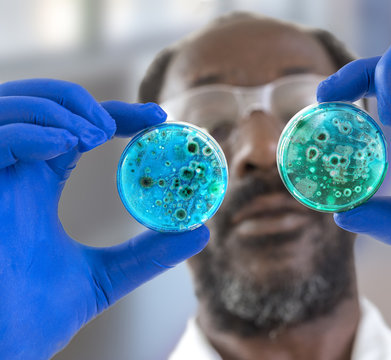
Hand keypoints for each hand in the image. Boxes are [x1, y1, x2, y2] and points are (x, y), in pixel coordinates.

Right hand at [0, 79, 208, 358]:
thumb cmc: (32, 316)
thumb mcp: (104, 278)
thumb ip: (148, 254)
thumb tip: (199, 232)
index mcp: (35, 183)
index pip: (73, 126)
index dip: (115, 112)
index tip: (158, 118)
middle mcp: (10, 172)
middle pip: (36, 102)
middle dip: (78, 101)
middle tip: (116, 125)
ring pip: (12, 106)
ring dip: (59, 110)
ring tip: (96, 135)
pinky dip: (32, 131)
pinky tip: (69, 145)